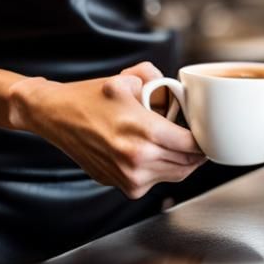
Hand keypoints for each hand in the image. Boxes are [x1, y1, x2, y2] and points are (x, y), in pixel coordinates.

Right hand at [8, 62, 204, 198]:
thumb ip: (157, 77)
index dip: (205, 140)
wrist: (56, 116)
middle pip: (187, 163)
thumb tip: (176, 87)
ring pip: (174, 174)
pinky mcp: (123, 186)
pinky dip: (161, 167)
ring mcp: (130, 177)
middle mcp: (139, 160)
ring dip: (180, 160)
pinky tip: (152, 150)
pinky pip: (155, 180)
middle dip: (196, 151)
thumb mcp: (127, 78)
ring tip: (174, 140)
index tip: (208, 132)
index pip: (192, 146)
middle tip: (196, 136)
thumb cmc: (89, 98)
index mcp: (145, 133)